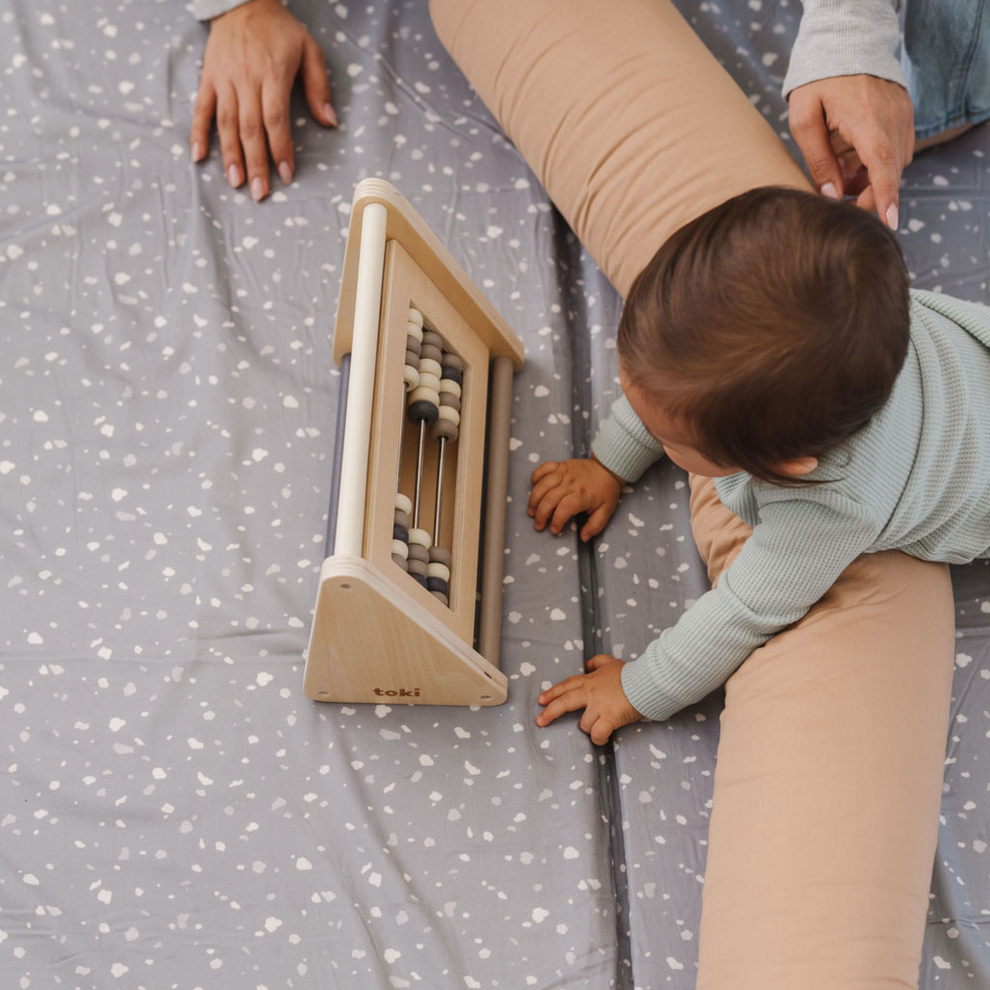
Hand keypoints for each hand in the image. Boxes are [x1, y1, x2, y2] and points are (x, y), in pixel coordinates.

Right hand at [191, 0, 335, 200]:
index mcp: (272, 74)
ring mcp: (224, 80)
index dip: (281, 149)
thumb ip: (319, 87)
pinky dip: (198, 133)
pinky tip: (198, 157)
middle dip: (256, 163)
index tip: (286, 175)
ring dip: (230, 156)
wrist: (242, 1)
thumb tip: (329, 122)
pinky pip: (201, 109)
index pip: (276, 119)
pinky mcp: (208, 79)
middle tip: (260, 193)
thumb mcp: (309, 50)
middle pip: (250, 128)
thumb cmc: (280, 30)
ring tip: (235, 183)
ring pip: (225, 123)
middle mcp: (245, 79)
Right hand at [528, 456, 622, 540]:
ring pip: (543, 485)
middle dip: (541, 514)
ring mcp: (564, 472)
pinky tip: (534, 489)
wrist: (607, 467)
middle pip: (550, 498)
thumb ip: (595, 526)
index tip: (554, 530)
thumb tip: (583, 537)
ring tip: (532, 512)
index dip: (557, 520)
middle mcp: (571, 483)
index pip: (565, 508)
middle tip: (539, 525)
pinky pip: (543, 469)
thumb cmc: (606, 490)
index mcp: (583, 495)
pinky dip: (535, 478)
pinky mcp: (559, 465)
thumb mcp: (606, 511)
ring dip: (534, 500)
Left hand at [536, 655, 642, 744]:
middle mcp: (591, 693)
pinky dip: (599, 738)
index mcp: (590, 681)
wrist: (646, 682)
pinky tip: (602, 738)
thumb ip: (597, 662)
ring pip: (584, 724)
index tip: (541, 700)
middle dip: (550, 712)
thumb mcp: (611, 662)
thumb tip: (587, 664)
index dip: (552, 692)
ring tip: (599, 726)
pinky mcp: (610, 718)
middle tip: (539, 721)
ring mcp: (599, 706)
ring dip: (590, 728)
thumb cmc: (630, 674)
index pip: (566, 686)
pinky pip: (598, 733)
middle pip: (565, 702)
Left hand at [788, 74, 914, 229]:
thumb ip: (817, 159)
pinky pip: (895, 150)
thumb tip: (830, 195)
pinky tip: (850, 160)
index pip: (882, 165)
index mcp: (866, 118)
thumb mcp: (804, 120)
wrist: (844, 43)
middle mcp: (892, 117)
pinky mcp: (903, 114)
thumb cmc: (817, 81)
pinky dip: (874, 163)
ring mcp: (902, 114)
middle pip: (889, 171)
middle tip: (839, 203)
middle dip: (867, 194)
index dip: (885, 196)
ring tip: (838, 172)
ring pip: (893, 163)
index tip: (889, 222)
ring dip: (868, 177)